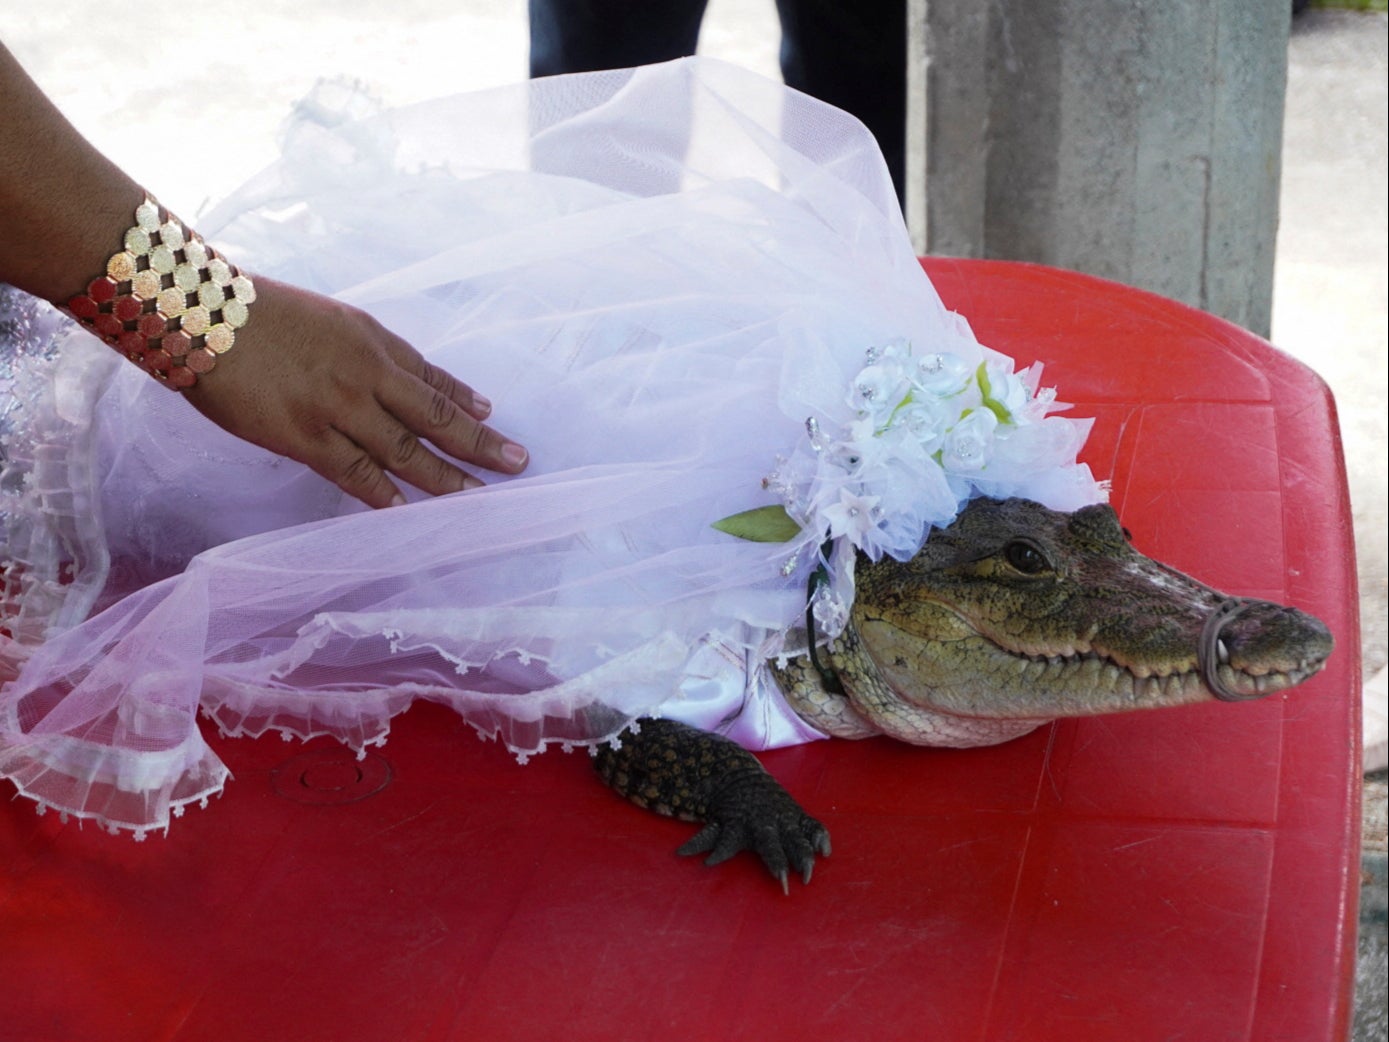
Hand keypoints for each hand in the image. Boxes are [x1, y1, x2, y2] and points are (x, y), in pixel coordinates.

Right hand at [183, 276, 527, 507]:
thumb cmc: (263, 313)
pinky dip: (384, 493)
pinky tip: (408, 509)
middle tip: (518, 463)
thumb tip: (420, 381)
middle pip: (435, 416)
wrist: (200, 313)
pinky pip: (354, 473)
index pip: (432, 378)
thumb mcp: (333, 320)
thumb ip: (376, 352)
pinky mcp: (305, 438)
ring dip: (445, 477)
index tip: (495, 420)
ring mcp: (338, 408)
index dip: (467, 402)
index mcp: (373, 342)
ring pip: (404, 450)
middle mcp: (367, 375)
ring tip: (478, 496)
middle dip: (479, 443)